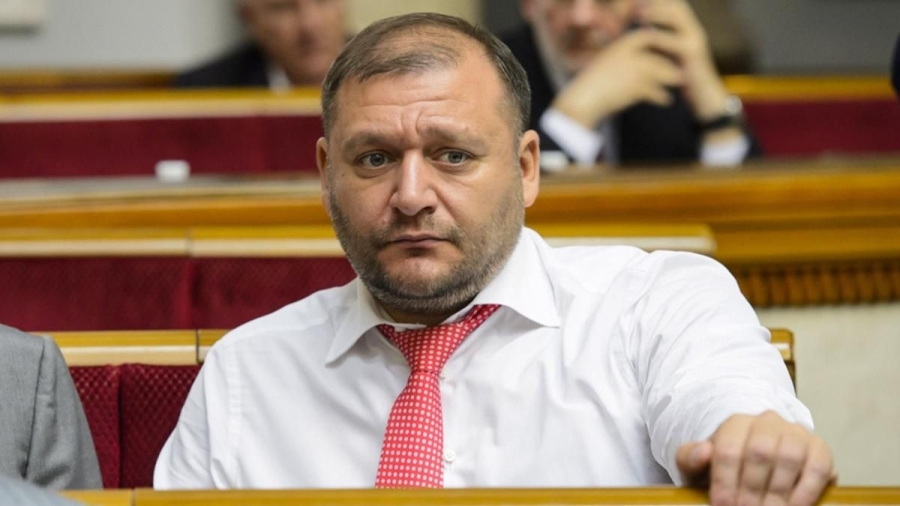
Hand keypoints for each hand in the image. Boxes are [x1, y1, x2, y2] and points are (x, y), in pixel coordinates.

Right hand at [551, 28, 685, 127]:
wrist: (584, 98)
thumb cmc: (594, 82)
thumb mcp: (608, 62)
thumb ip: (626, 58)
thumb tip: (644, 58)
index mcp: (622, 44)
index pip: (649, 37)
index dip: (662, 43)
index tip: (669, 52)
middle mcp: (631, 54)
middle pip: (659, 56)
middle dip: (670, 64)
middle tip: (681, 71)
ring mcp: (635, 70)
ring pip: (663, 73)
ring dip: (671, 79)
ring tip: (677, 83)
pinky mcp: (637, 88)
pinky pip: (657, 91)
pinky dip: (662, 97)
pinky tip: (666, 100)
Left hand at [638, 0, 729, 120]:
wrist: (702, 95)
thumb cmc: (682, 76)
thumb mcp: (668, 55)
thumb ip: (658, 42)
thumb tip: (638, 32)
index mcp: (687, 29)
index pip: (674, 6)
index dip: (657, 2)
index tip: (636, 1)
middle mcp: (693, 30)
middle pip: (677, 6)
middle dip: (658, 3)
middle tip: (636, 3)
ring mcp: (695, 40)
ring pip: (679, 17)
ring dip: (658, 13)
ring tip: (640, 14)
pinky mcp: (694, 54)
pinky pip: (677, 41)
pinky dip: (661, 37)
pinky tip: (647, 36)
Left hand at [677, 411, 836, 505]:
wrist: (758, 468)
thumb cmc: (726, 470)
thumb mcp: (699, 466)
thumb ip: (690, 458)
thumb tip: (703, 451)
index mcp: (735, 424)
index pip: (728, 449)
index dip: (724, 481)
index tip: (721, 504)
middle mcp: (767, 422)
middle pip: (759, 452)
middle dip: (751, 490)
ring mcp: (796, 433)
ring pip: (788, 456)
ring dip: (777, 492)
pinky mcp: (819, 450)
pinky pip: (817, 467)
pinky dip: (806, 491)